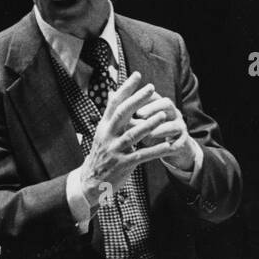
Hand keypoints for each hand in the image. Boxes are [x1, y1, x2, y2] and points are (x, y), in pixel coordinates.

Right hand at [79, 71, 180, 205]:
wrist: (90, 182)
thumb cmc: (101, 155)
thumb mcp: (102, 133)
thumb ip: (110, 114)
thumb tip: (112, 92)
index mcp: (104, 127)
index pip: (114, 103)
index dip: (125, 88)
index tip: (137, 75)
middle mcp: (108, 136)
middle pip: (122, 114)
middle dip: (137, 100)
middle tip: (151, 88)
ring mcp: (115, 151)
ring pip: (133, 135)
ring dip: (149, 124)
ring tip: (163, 114)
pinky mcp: (123, 165)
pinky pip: (142, 156)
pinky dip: (156, 151)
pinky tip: (168, 145)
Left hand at [133, 95, 198, 172]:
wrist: (169, 150)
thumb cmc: (149, 133)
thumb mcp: (137, 122)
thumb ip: (126, 111)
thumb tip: (109, 94)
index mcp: (160, 106)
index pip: (153, 96)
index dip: (142, 97)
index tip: (128, 102)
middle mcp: (171, 113)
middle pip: (166, 104)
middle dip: (152, 109)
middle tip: (139, 115)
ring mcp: (179, 126)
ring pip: (174, 124)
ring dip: (161, 129)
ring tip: (148, 134)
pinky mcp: (183, 142)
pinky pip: (179, 142)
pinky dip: (170, 146)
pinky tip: (162, 149)